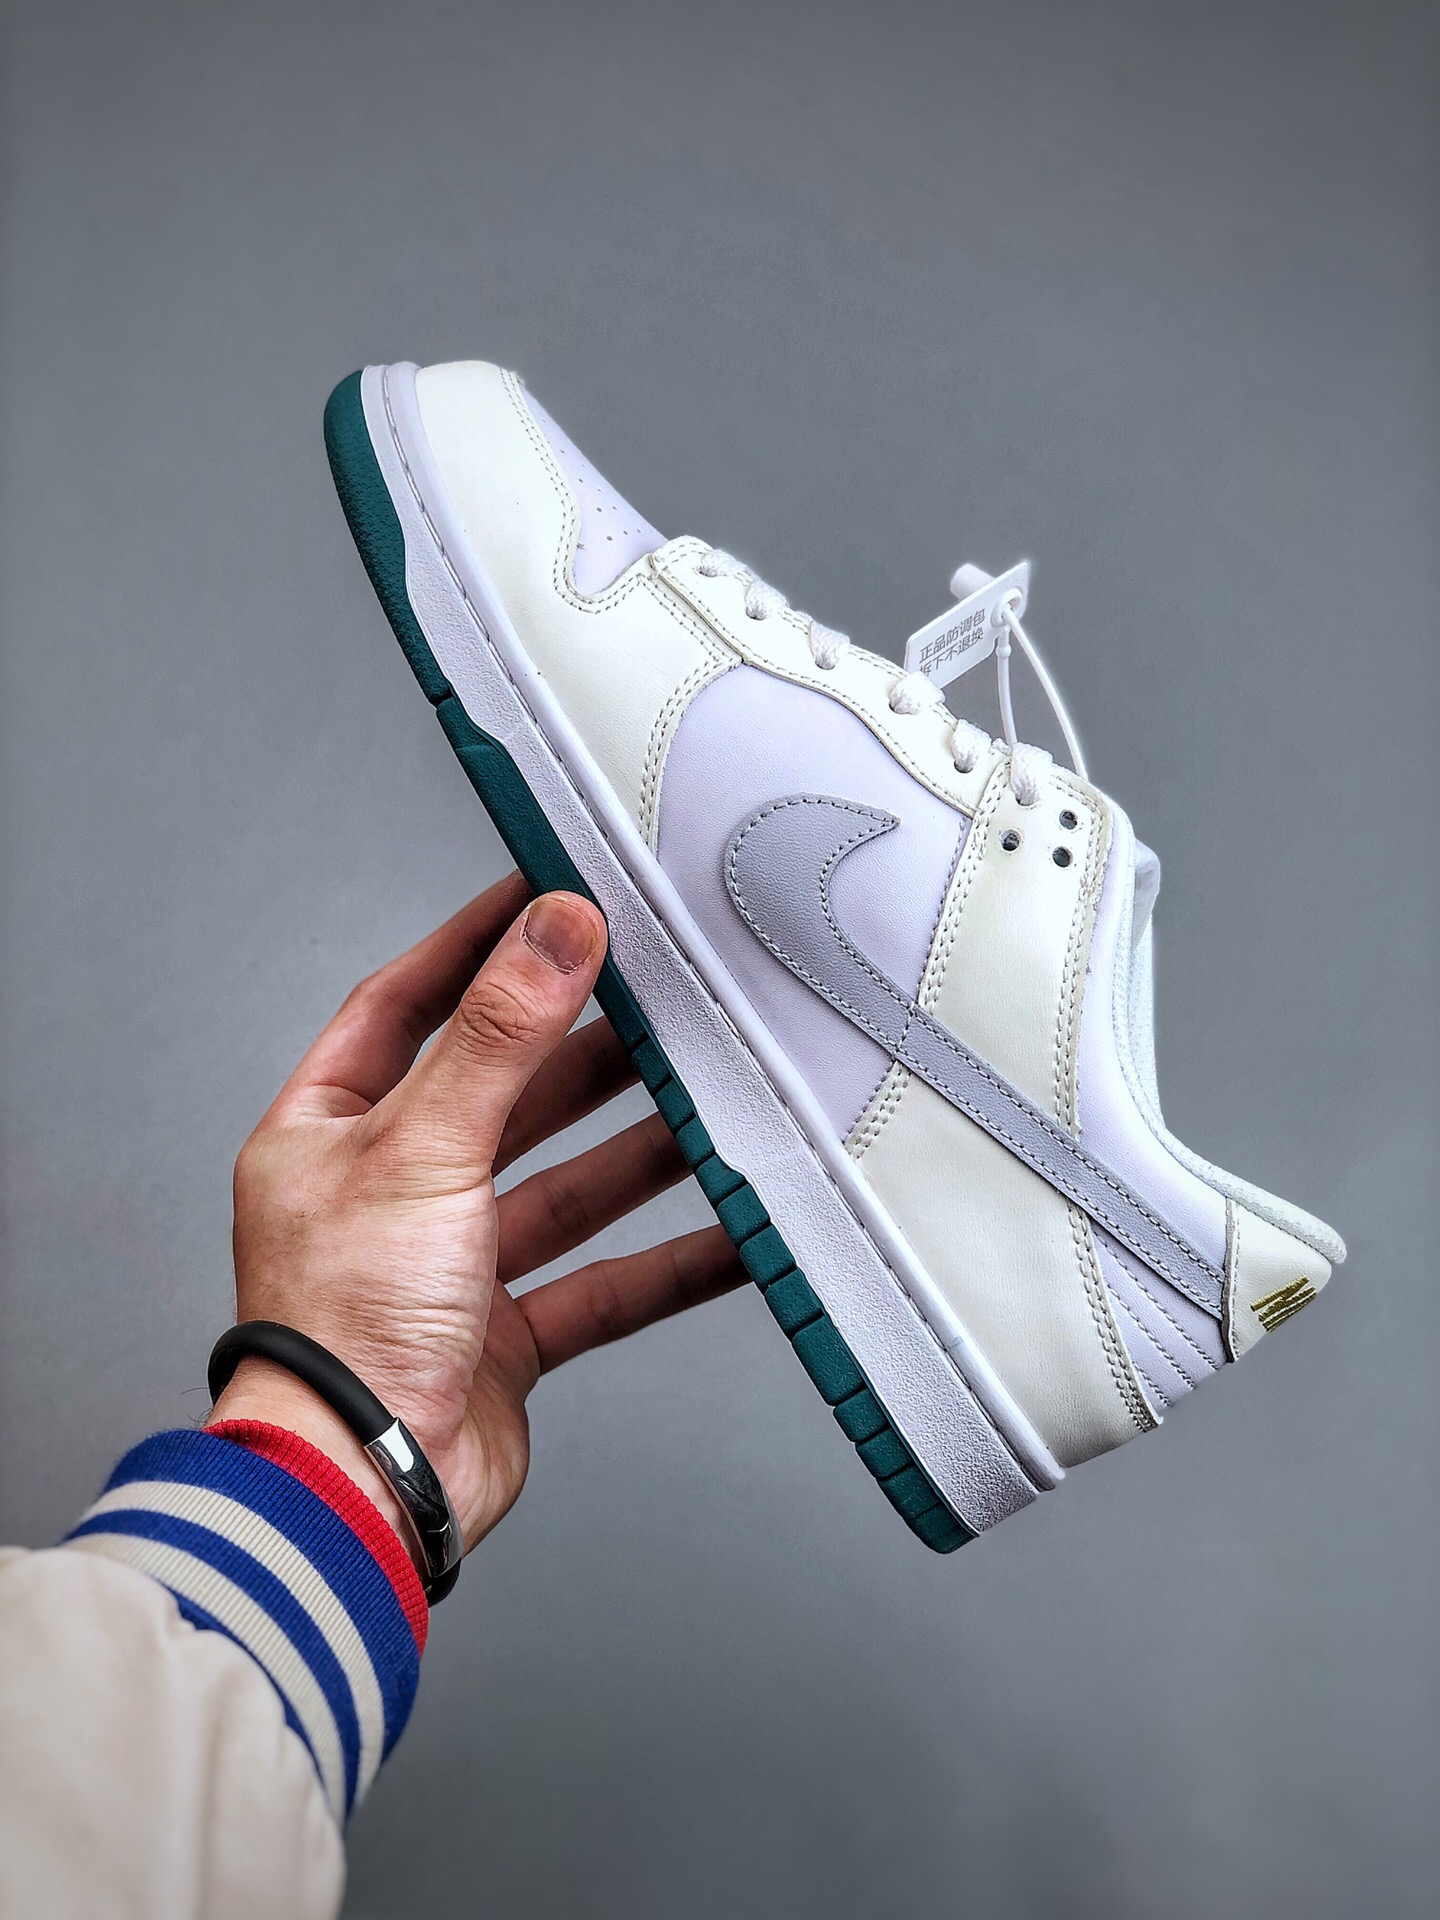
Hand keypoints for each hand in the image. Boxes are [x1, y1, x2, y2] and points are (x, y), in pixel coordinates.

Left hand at [208, 875, 743, 1561]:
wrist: (360, 1492)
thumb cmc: (341, 1330)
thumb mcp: (423, 1148)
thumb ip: (500, 1036)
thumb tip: (555, 928)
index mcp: (329, 1133)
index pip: (404, 1005)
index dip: (473, 946)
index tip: (540, 892)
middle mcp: (386, 1193)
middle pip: (500, 1093)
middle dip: (582, 1047)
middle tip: (659, 994)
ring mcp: (449, 1266)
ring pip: (564, 1185)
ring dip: (639, 1148)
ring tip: (713, 1096)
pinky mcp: (505, 1334)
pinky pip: (605, 1282)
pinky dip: (669, 1260)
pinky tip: (733, 1234)